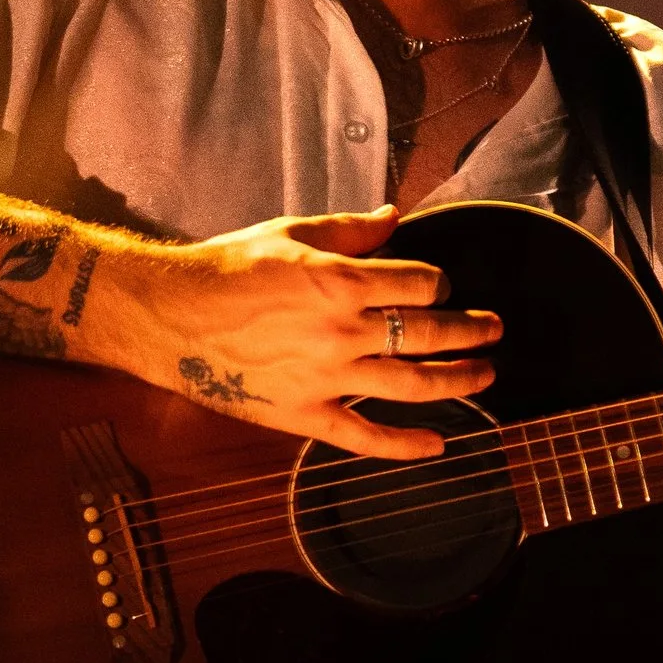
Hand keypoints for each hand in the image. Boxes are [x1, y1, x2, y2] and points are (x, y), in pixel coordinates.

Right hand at [89, 206, 501, 460]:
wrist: (168, 316)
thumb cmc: (226, 268)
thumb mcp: (290, 233)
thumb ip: (349, 228)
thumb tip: (395, 217)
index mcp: (340, 281)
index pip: (419, 283)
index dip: (439, 283)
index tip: (438, 287)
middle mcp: (342, 331)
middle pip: (429, 333)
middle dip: (471, 330)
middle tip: (494, 329)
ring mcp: (326, 378)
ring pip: (412, 385)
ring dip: (458, 380)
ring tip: (486, 375)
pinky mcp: (304, 416)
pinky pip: (366, 438)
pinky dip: (406, 446)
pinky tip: (439, 445)